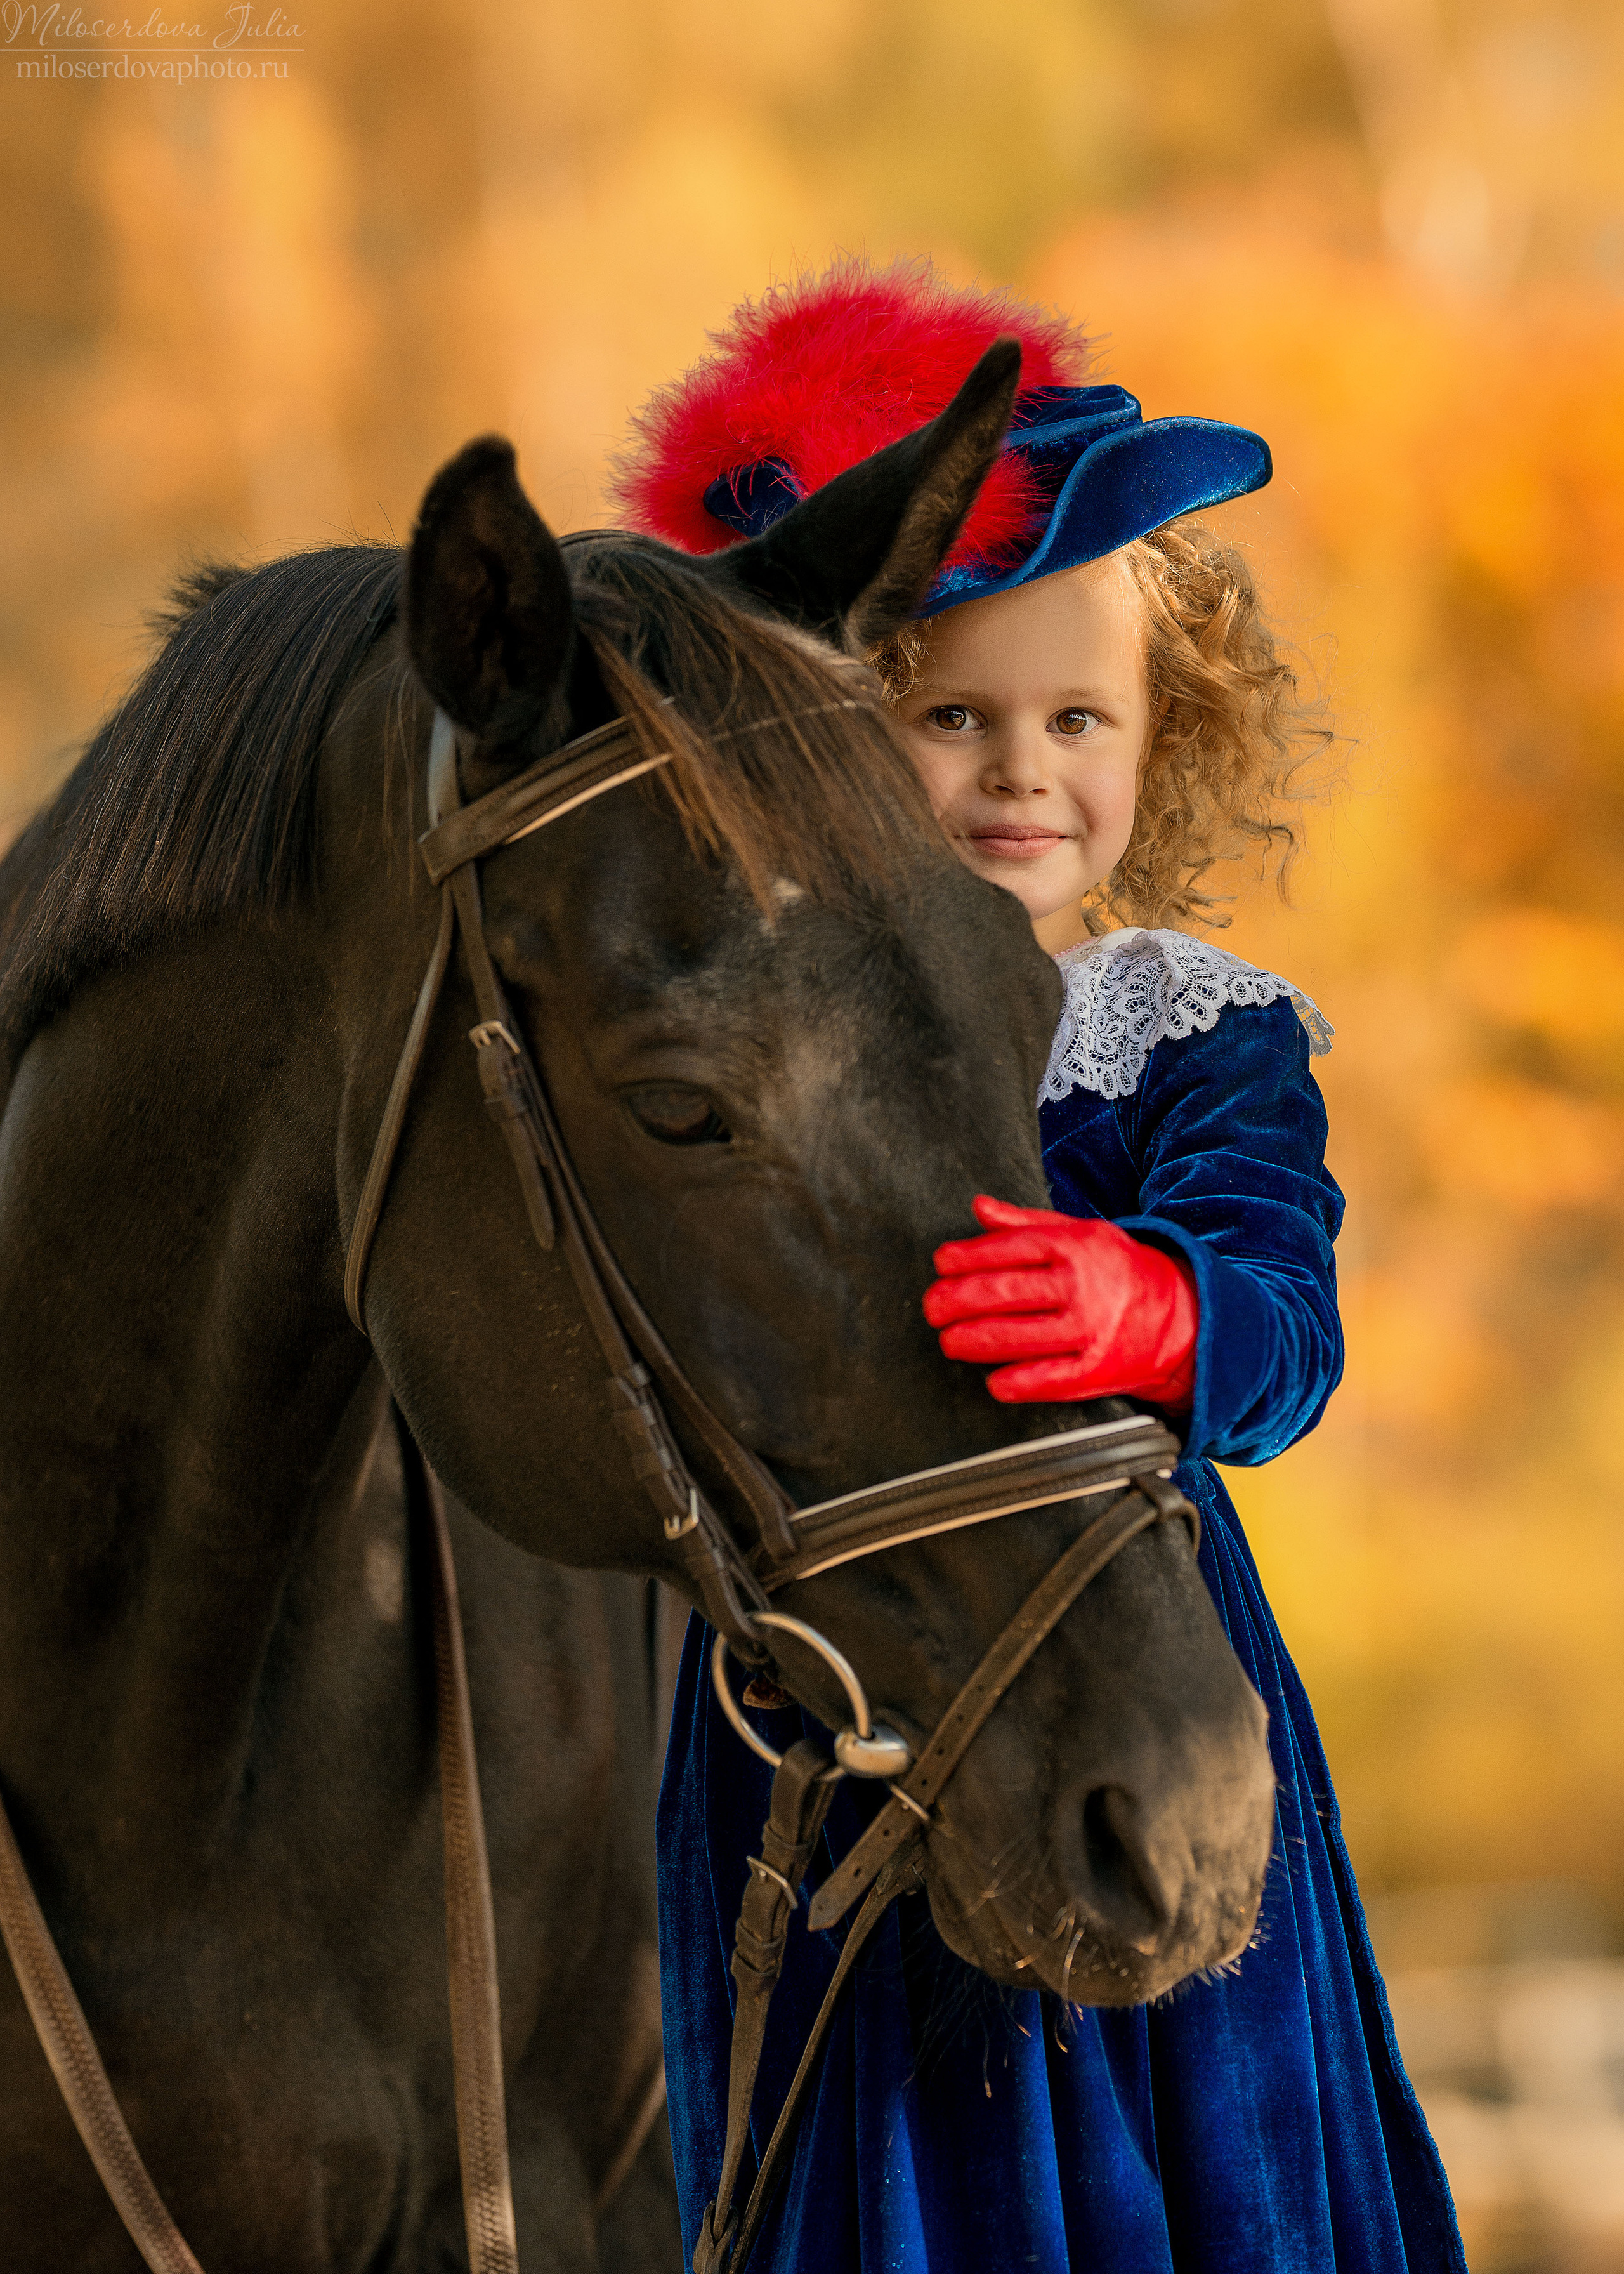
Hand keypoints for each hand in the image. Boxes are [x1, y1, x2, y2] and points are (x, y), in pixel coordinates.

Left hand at [923, 1195, 1197, 1409]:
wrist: (1183, 1315)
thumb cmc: (1118, 1271)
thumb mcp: (1080, 1233)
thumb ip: (1025, 1223)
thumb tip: (979, 1208)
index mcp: (1073, 1246)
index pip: (1007, 1248)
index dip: (965, 1256)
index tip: (941, 1264)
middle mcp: (1080, 1286)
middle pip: (1003, 1293)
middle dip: (956, 1301)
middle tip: (933, 1308)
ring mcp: (1089, 1329)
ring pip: (1015, 1337)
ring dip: (972, 1341)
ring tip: (949, 1341)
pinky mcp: (1096, 1369)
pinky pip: (1046, 1379)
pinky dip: (1015, 1382)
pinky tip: (993, 1381)